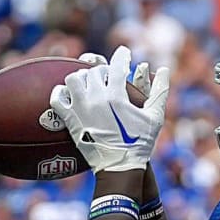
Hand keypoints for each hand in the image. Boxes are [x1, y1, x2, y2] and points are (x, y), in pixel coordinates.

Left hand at [50, 46, 169, 172]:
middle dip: (103, 70)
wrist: (119, 166)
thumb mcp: (155, 117)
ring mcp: (80, 108)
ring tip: (89, 84)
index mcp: (117, 96)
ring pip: (73, 78)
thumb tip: (163, 69)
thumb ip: (160, 91)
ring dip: (81, 78)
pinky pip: (56, 97)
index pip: (117, 66)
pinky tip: (68, 94)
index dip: (122, 56)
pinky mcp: (69, 120)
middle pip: (94, 71)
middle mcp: (96, 98)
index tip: (124, 53)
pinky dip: (60, 92)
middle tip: (108, 76)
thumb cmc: (140, 143)